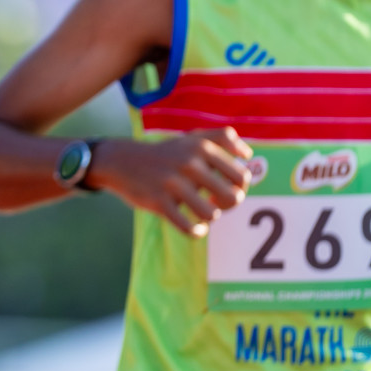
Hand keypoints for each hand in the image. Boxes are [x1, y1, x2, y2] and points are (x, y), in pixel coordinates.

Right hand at [92, 128, 252, 236]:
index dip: (239, 189)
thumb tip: (248, 154)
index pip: (242, 176)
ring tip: (202, 214)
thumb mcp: (192, 138)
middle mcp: (190, 163)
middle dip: (228, 206)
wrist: (122, 161)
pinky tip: (196, 228)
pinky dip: (196, 232)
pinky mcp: (158, 201)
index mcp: (202, 148)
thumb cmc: (165, 153)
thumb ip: (222, 138)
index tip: (224, 189)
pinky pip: (187, 226)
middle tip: (215, 204)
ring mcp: (172, 183)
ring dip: (210, 218)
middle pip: (233, 197)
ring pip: (211, 214)